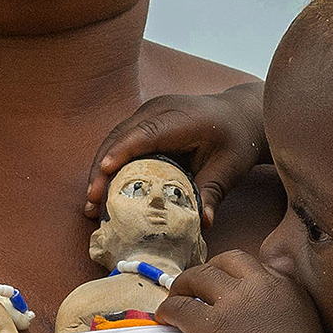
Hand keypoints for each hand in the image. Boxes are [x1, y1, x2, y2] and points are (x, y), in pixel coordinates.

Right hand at [82, 81, 265, 225]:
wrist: (240, 116)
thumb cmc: (236, 141)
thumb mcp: (229, 169)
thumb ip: (212, 193)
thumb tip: (203, 222)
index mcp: (182, 118)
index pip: (146, 134)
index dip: (123, 151)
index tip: (103, 170)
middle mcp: (160, 109)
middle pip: (121, 136)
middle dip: (102, 168)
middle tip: (92, 200)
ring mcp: (149, 112)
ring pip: (115, 138)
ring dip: (100, 167)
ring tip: (91, 201)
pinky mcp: (144, 120)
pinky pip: (121, 140)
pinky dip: (109, 162)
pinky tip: (102, 188)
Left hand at [161, 249, 331, 332]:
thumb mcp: (305, 315)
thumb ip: (288, 293)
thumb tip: (275, 271)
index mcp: (282, 283)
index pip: (247, 263)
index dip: (228, 272)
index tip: (220, 285)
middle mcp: (257, 285)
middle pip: (221, 263)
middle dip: (204, 272)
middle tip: (192, 287)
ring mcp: (232, 304)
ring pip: (196, 277)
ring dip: (182, 286)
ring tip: (175, 300)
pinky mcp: (209, 326)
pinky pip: (179, 307)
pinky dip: (168, 310)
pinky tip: (165, 319)